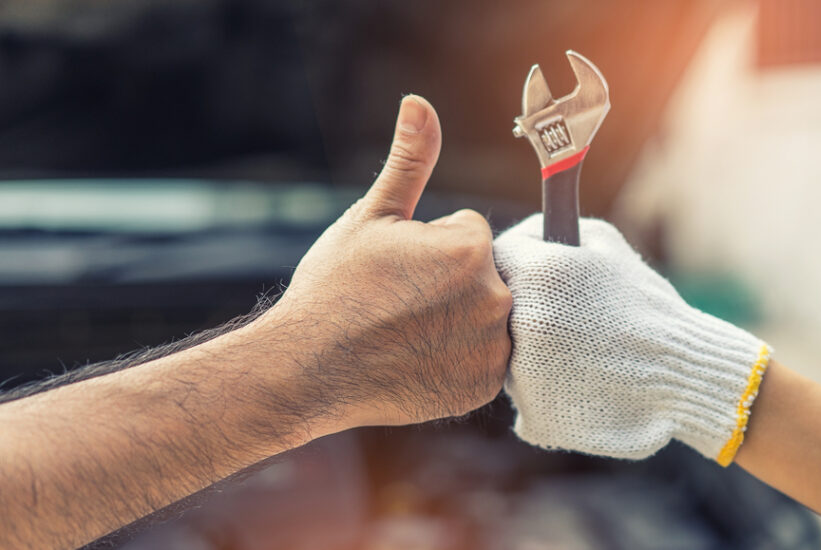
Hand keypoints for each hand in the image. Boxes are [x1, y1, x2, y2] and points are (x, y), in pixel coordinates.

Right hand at [258, 96, 511, 430]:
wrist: (307, 370)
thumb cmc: (334, 289)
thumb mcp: (371, 216)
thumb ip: (410, 160)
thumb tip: (419, 102)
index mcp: (471, 249)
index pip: (470, 232)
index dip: (430, 247)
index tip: (397, 271)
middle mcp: (495, 299)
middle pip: (483, 274)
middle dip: (450, 281)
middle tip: (400, 303)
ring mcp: (492, 349)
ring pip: (486, 314)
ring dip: (459, 317)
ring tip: (408, 330)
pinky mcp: (484, 385)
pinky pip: (485, 356)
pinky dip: (460, 356)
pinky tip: (420, 357)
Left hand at [493, 215, 769, 464]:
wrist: (686, 375)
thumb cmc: (647, 305)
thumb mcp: (605, 244)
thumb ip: (554, 230)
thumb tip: (522, 232)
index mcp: (538, 275)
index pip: (498, 257)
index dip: (519, 261)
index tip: (536, 269)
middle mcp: (522, 323)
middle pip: (494, 310)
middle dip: (523, 308)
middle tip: (565, 317)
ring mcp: (524, 374)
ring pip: (504, 356)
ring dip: (530, 350)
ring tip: (579, 352)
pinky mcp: (534, 414)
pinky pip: (524, 395)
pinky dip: (545, 389)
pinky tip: (580, 382)